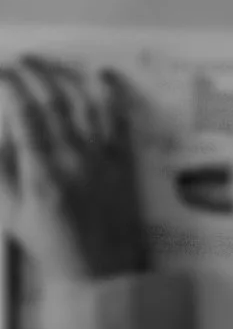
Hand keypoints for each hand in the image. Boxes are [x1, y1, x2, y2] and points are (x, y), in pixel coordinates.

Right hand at [0, 59, 149, 282]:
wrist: (102, 268)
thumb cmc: (52, 245)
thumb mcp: (14, 215)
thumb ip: (4, 172)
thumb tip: (1, 133)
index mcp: (42, 174)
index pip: (24, 116)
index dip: (12, 87)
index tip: (1, 70)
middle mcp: (74, 158)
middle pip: (54, 101)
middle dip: (34, 74)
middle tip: (19, 60)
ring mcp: (103, 155)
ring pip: (86, 102)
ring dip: (67, 75)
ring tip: (49, 61)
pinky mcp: (124, 157)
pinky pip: (118, 117)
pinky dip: (110, 91)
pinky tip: (100, 73)